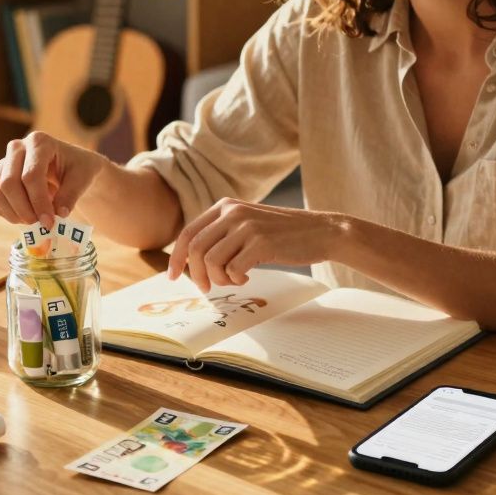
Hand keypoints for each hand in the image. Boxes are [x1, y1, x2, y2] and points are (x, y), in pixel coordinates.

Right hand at [0, 132, 106, 227]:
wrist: (70, 166)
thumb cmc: (78, 169)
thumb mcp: (84, 178)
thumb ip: (71, 195)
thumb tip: (59, 214)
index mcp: (39, 142)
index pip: (30, 175)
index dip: (38, 202)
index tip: (50, 222)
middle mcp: (17, 147)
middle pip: (9, 183)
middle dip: (25, 210)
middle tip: (42, 225)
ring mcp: (4, 161)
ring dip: (14, 214)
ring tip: (35, 222)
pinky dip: (6, 213)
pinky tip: (25, 216)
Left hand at [167, 198, 345, 292]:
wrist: (321, 231)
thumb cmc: (283, 234)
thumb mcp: (248, 224)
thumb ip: (223, 234)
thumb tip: (193, 261)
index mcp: (225, 206)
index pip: (188, 233)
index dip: (177, 258)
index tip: (173, 277)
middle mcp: (232, 212)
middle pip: (196, 249)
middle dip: (196, 275)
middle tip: (207, 288)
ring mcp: (247, 226)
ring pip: (211, 261)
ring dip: (219, 279)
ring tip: (235, 279)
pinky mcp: (261, 243)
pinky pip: (232, 270)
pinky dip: (236, 280)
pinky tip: (248, 277)